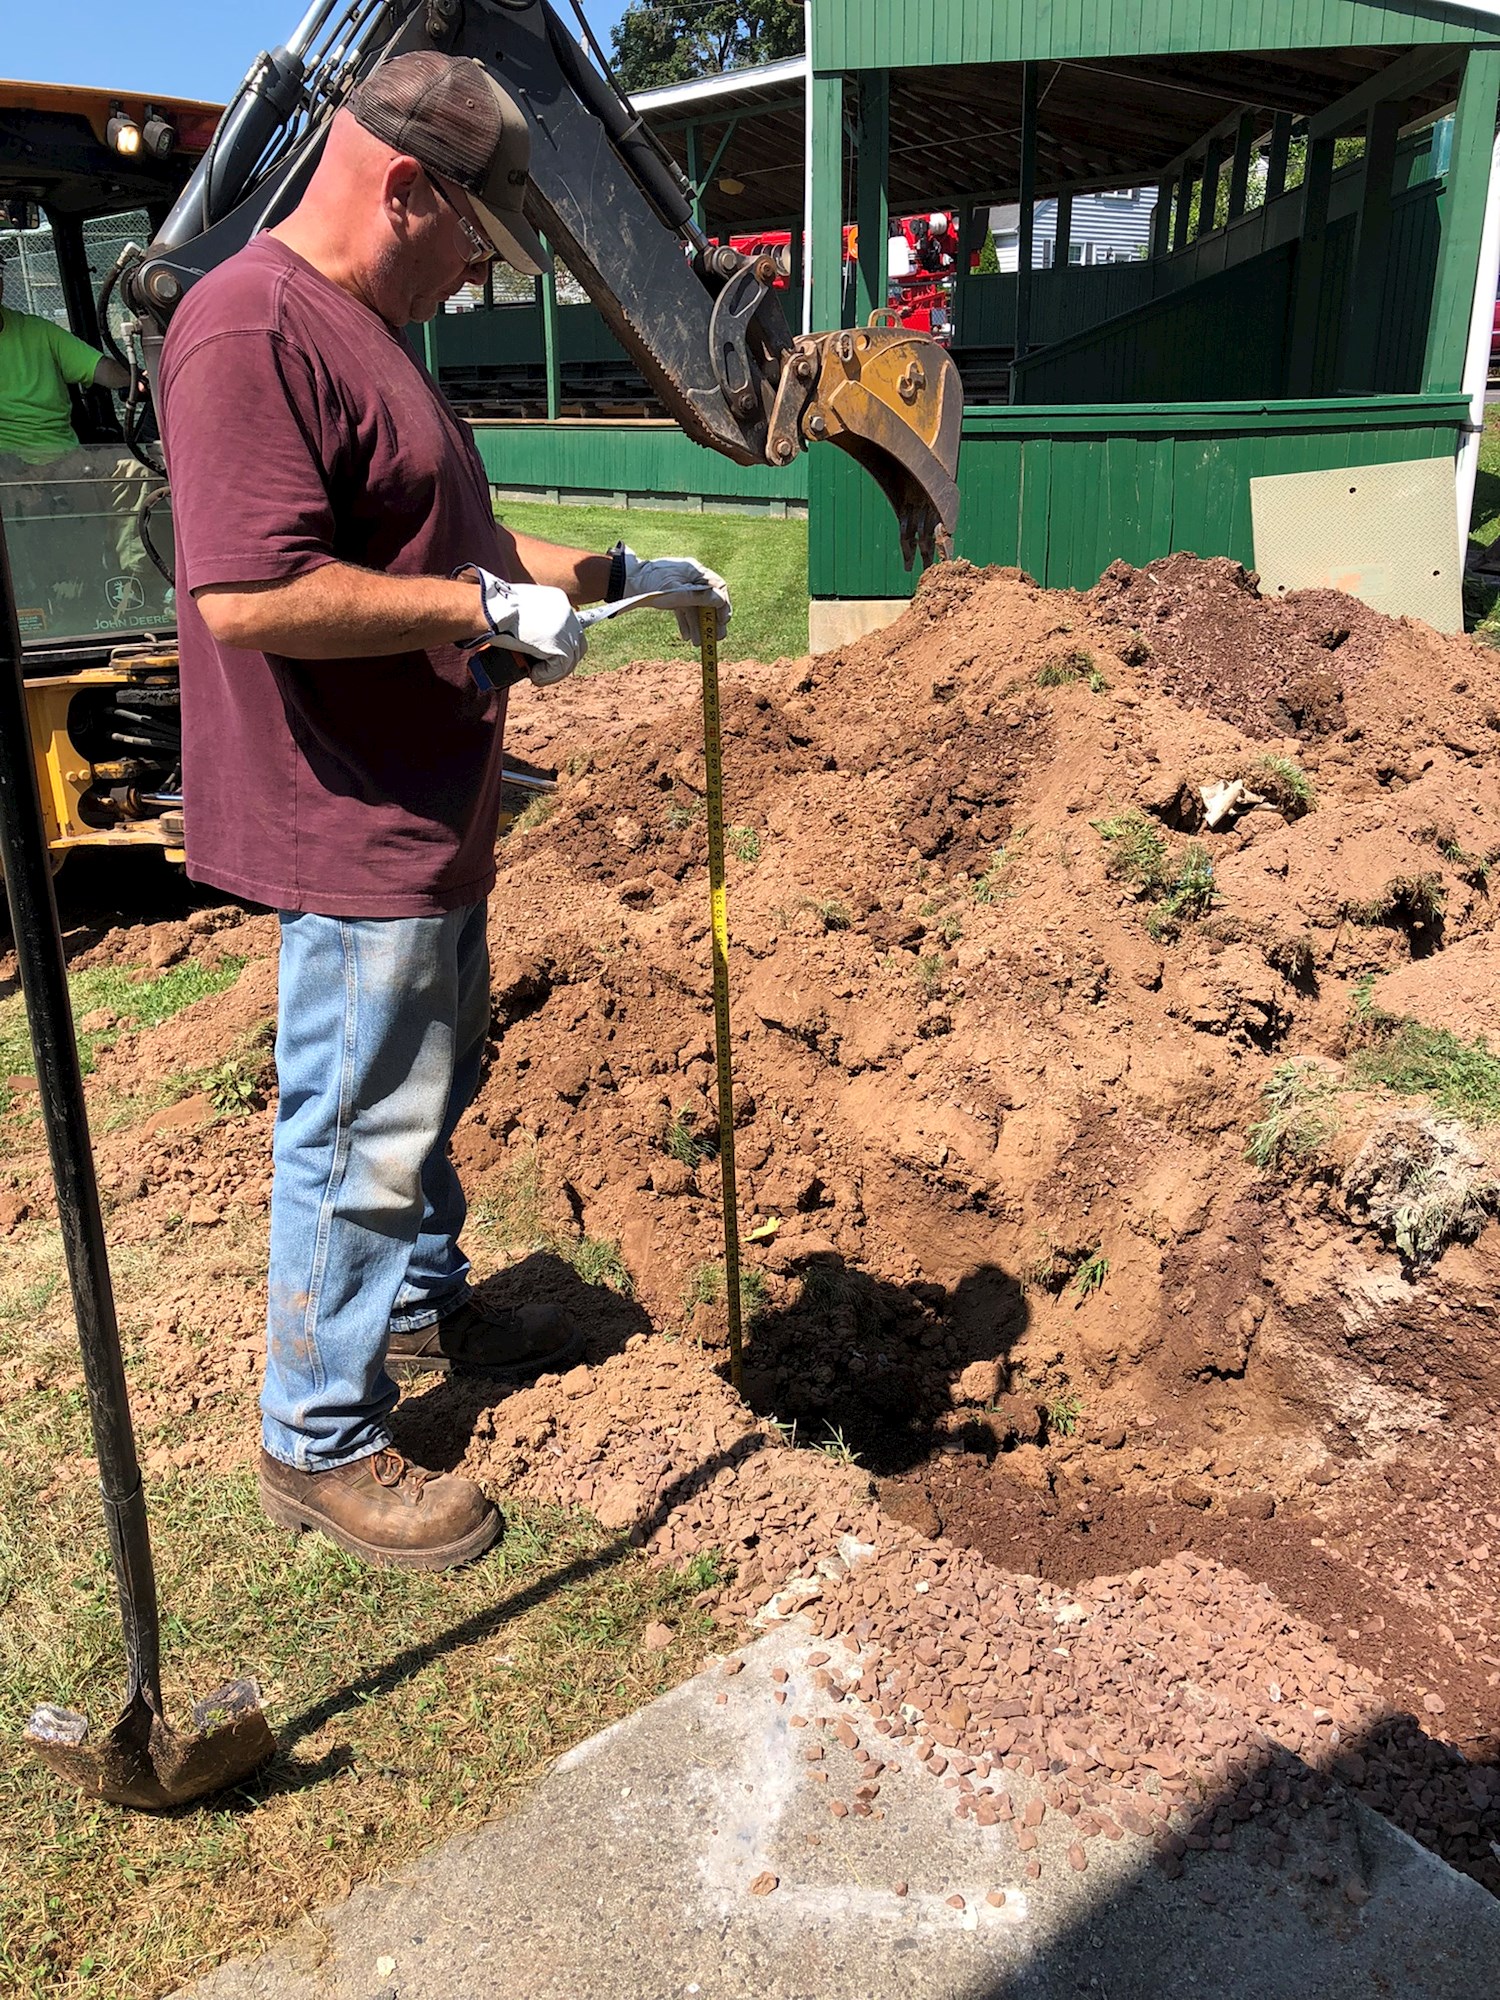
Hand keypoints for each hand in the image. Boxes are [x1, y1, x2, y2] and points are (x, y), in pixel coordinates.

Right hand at [457, 565, 586, 685]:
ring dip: (551, 672)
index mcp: (557, 600)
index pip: (570, 628)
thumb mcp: (519, 609)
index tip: (544, 657)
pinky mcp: (561, 645)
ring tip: (533, 674)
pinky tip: (533, 675)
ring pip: (569, 659)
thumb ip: (531, 619)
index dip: (560, 646)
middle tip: (541, 669)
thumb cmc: (493, 610)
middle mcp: (567, 612)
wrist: (489, 609)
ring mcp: (566, 629)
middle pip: (576, 644)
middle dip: (561, 661)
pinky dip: (546, 676)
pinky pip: (560, 668)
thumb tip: (532, 641)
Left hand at [619, 546, 730, 643]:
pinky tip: (687, 637)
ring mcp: (681, 587)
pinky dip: (686, 622)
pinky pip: (684, 610)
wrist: (625, 583)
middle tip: (717, 637)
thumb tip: (720, 601)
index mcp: (694, 570)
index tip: (723, 621)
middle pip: (707, 599)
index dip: (722, 604)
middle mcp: (690, 578)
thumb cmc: (649, 583)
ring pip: (695, 607)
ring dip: (698, 625)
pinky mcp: (672, 596)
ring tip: (698, 643)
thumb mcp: (675, 591)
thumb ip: (698, 597)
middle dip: (711, 619)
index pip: (717, 586)